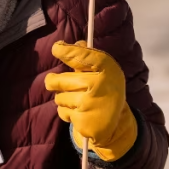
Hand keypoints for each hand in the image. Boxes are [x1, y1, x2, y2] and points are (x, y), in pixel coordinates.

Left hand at [45, 41, 137, 161]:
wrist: (115, 124)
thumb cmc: (104, 90)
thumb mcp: (102, 72)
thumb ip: (85, 57)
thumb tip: (68, 44)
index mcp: (107, 69)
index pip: (84, 55)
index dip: (68, 51)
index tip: (56, 48)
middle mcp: (99, 84)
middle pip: (59, 80)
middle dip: (53, 82)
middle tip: (52, 81)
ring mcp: (91, 104)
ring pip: (59, 98)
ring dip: (63, 99)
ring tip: (78, 101)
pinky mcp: (83, 121)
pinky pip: (62, 112)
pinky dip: (67, 113)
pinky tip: (80, 113)